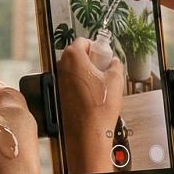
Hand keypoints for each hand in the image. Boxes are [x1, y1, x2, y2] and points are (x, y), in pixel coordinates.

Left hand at [55, 39, 124, 173]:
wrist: (88, 132)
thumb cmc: (99, 107)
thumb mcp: (116, 79)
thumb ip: (115, 64)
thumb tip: (114, 62)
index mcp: (73, 57)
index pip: (82, 41)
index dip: (95, 46)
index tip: (102, 53)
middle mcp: (61, 66)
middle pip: (75, 54)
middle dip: (89, 59)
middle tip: (102, 68)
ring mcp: (57, 81)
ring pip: (72, 69)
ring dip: (84, 72)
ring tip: (99, 84)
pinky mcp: (58, 93)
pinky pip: (69, 82)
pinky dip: (79, 84)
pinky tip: (91, 95)